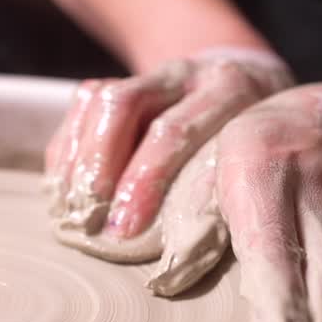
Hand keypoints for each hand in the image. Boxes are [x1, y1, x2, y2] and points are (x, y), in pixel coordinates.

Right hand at [44, 48, 292, 239]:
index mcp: (228, 92)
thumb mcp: (259, 158)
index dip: (144, 181)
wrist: (243, 73)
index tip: (125, 232)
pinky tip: (62, 187)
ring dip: (79, 159)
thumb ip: (230, 189)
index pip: (174, 132)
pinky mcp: (125, 78)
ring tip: (70, 207)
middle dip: (103, 167)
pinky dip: (68, 147)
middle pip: (126, 107)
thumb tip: (198, 249)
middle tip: (91, 220)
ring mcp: (152, 73)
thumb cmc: (255, 141)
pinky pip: (84, 103)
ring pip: (101, 101)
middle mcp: (188, 73)